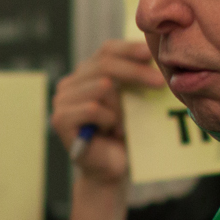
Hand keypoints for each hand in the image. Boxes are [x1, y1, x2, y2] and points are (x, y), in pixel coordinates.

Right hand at [51, 40, 163, 185]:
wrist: (111, 169)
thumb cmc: (124, 134)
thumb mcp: (131, 100)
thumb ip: (133, 78)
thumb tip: (151, 55)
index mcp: (86, 74)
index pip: (106, 50)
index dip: (128, 49)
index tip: (150, 54)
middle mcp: (69, 83)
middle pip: (104, 65)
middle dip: (135, 73)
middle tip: (159, 83)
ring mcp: (61, 101)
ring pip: (101, 87)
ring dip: (120, 107)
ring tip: (122, 125)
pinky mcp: (60, 119)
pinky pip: (92, 108)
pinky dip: (108, 120)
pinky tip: (110, 132)